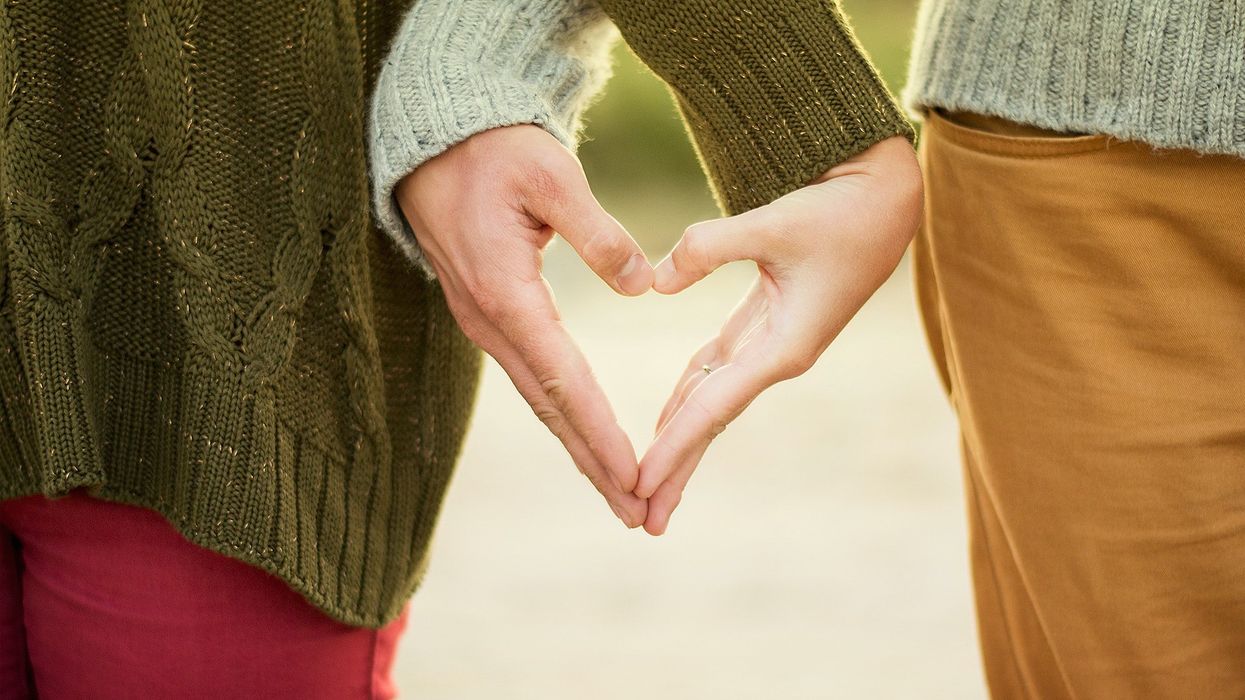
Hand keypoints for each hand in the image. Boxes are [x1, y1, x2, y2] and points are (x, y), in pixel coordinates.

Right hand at [394, 125, 654, 527]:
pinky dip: (562, 414)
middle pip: (550, 408)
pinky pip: (531, 377)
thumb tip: (642, 285)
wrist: (434, 142)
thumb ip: (598, 232)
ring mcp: (484, 322)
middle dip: (594, 463)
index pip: (563, 379)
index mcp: (506, 293)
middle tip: (636, 512)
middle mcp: (490, 321)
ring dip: (579, 447)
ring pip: (539, 399)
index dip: (600, 431)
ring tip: (619, 491)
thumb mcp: (551, 175)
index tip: (634, 475)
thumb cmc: (494, 151)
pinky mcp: (488, 315)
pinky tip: (584, 436)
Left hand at [636, 135, 923, 534]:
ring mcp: (772, 344)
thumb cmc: (840, 211)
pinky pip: (718, 369)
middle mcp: (777, 356)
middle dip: (677, 469)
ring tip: (648, 483)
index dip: (674, 446)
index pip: (714, 408)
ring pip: (712, 400)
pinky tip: (666, 419)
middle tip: (640, 518)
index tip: (639, 484)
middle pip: (712, 421)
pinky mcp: (767, 323)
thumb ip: (709, 248)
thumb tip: (654, 283)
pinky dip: (689, 395)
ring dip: (680, 440)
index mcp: (785, 347)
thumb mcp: (774, 222)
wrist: (886, 198)